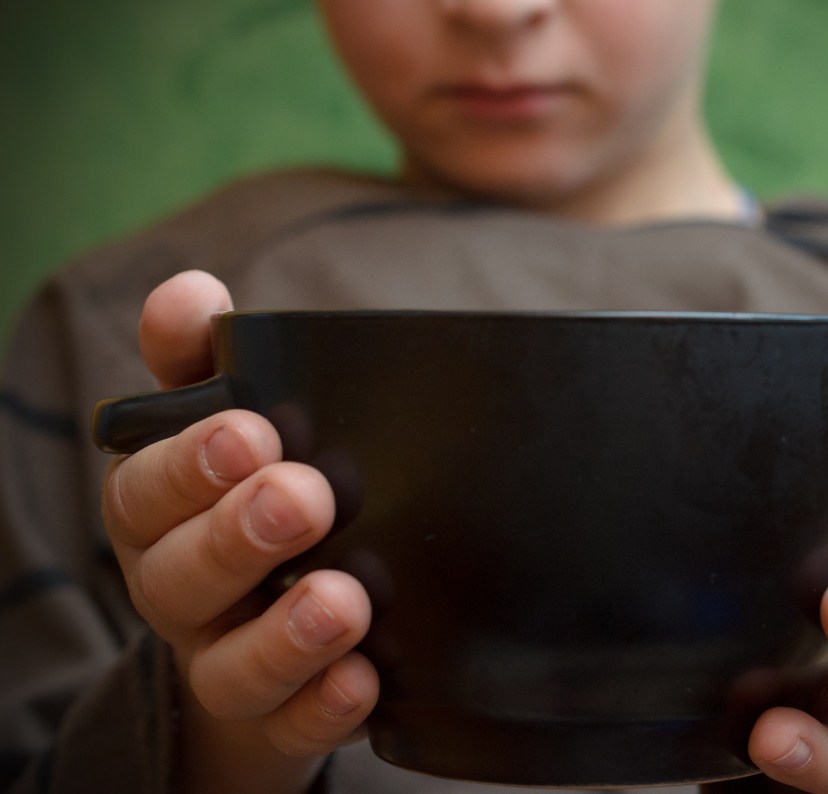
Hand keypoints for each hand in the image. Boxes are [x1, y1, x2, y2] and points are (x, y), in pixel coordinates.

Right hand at [100, 271, 378, 793]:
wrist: (268, 648)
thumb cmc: (248, 513)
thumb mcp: (223, 436)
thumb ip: (204, 365)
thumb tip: (188, 291)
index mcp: (165, 516)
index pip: (147, 490)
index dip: (189, 463)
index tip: (253, 429)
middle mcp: (185, 592)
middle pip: (180, 577)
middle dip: (236, 536)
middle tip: (305, 495)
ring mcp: (229, 662)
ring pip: (231, 667)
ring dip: (284, 634)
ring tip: (344, 600)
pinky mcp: (280, 721)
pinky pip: (291, 728)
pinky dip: (323, 708)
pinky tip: (364, 680)